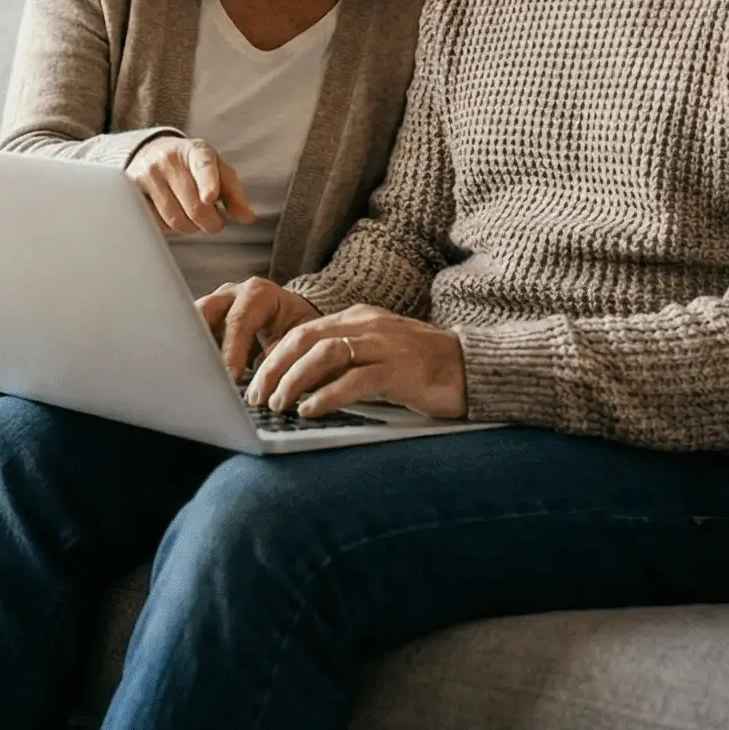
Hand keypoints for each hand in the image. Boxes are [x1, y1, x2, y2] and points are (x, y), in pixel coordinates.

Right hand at [127, 136, 255, 234]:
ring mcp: (148, 173)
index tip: (210, 198)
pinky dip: (170, 227)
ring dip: (191, 228)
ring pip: (175, 218)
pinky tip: (175, 215)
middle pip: (194, 206)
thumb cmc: (193, 165)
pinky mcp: (132, 189)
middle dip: (210, 223)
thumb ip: (234, 193)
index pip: (204, 167)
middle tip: (215, 223)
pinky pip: (156, 222)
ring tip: (196, 219)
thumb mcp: (218, 169)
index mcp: (197, 151)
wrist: (152, 151)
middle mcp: (170, 159)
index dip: (208, 183)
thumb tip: (247, 218)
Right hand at [199, 277, 319, 377]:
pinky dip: (193, 350)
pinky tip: (195, 371)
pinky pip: (192, 331)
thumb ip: (281, 354)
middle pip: (204, 310)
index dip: (232, 350)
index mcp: (259, 294)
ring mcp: (216, 303)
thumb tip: (262, 381)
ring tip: (194, 373)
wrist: (294, 316)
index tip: (231, 376)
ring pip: (191, 319)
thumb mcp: (300, 338)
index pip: (239, 320)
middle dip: (199, 341)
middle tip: (201, 372)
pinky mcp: (206, 317)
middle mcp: (232, 293)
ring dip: (191, 345)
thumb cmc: (299, 327)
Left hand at [245, 304, 468, 420]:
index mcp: (357, 318)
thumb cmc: (421, 369)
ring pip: (324, 355)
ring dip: (293, 381)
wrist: (474, 368)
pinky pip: (355, 380)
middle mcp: (366, 326)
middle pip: (305, 339)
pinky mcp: (400, 370)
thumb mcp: (375, 357)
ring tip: (278, 405)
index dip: (274, 355)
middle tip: (256, 396)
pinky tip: (310, 411)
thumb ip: (343, 363)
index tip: (254, 380)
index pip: (302, 330)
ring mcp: (384, 345)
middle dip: (274, 368)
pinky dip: (327, 396)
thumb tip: (301, 386)